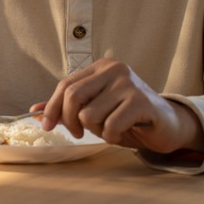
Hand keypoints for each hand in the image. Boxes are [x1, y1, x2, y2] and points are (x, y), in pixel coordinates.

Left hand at [36, 59, 203, 153]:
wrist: (168, 126)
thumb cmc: (128, 117)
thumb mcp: (95, 110)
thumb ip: (67, 108)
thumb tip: (35, 110)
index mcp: (100, 67)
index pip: (65, 85)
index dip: (52, 107)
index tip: (46, 126)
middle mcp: (114, 69)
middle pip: (73, 96)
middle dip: (70, 121)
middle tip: (78, 134)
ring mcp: (129, 83)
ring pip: (90, 114)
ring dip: (96, 130)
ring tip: (110, 129)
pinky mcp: (141, 101)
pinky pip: (110, 125)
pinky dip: (111, 136)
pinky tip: (122, 133)